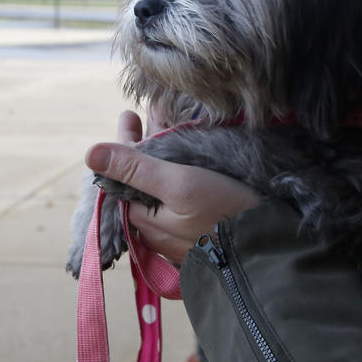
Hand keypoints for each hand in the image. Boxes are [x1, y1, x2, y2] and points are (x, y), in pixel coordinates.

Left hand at [85, 110, 261, 264]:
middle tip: (140, 113)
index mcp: (145, 221)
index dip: (126, 145)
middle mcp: (157, 232)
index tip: (130, 115)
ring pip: (161, 188)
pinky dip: (179, 171)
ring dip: (161, 154)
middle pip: (140, 181)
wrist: (271, 249)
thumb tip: (90, 153)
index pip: (123, 179)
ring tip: (162, 121)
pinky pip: (180, 198)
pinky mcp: (202, 233)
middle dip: (141, 145)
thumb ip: (135, 169)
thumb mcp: (179, 184)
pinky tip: (185, 151)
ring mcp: (179, 235)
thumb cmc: (225, 214)